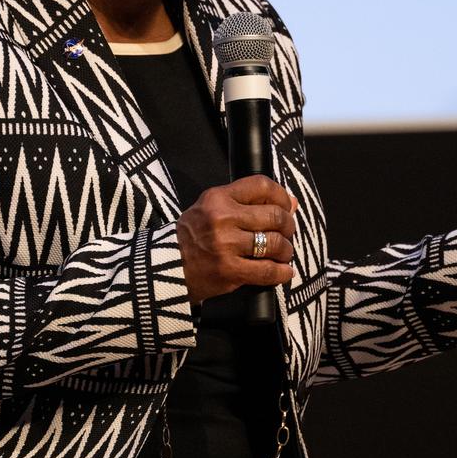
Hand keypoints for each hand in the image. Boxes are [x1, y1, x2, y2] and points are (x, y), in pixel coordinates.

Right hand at [176, 175, 297, 304]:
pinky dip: (282, 272)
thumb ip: (247, 203)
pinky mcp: (229, 271)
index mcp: (217, 198)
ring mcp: (226, 245)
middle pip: (274, 215)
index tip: (286, 205)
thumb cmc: (191, 236)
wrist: (164, 267)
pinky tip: (283, 272)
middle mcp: (222, 218)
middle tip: (286, 232)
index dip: (281, 195)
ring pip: (275, 244)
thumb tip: (292, 202)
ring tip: (282, 253)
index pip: (262, 185)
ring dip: (286, 250)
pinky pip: (268, 271)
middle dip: (288, 225)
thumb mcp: (211, 209)